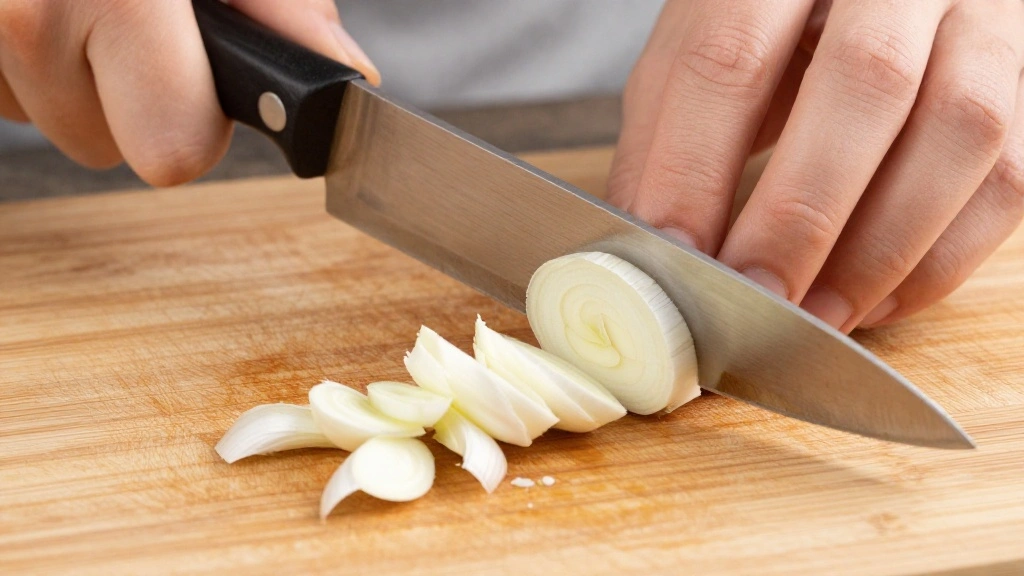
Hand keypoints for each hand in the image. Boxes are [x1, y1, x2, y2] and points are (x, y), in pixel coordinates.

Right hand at [0, 0, 377, 185]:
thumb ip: (285, 3)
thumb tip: (342, 73)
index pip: (175, 152)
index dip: (195, 122)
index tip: (196, 74)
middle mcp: (28, 18)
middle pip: (105, 147)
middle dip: (129, 100)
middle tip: (129, 20)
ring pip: (49, 118)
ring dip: (73, 73)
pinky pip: (5, 91)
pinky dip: (30, 57)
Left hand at [609, 0, 1023, 332]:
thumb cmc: (771, 20)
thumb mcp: (700, 47)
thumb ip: (666, 136)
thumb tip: (644, 248)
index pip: (732, 58)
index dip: (696, 167)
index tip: (674, 258)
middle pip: (865, 84)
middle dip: (802, 215)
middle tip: (754, 301)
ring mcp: (977, 17)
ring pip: (959, 131)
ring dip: (880, 249)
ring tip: (815, 317)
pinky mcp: (1022, 79)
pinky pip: (1008, 179)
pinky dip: (940, 260)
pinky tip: (874, 299)